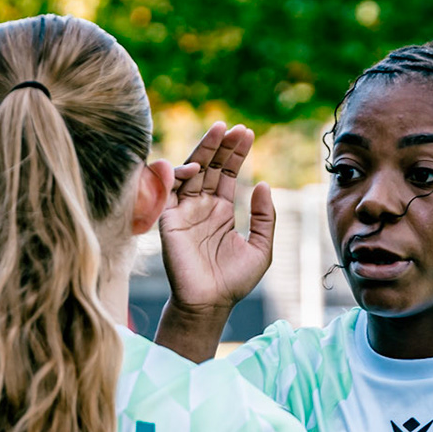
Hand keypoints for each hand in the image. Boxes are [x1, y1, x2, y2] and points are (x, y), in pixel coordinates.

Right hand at [159, 122, 274, 314]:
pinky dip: (177, 174)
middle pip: (209, 166)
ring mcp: (184, 211)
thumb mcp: (260, 247)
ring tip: (219, 132)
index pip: (226, 173)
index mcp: (221, 210)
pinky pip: (168, 191)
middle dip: (221, 145)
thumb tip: (263, 183)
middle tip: (234, 128)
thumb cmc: (234, 281)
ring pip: (190, 171)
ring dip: (203, 150)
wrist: (210, 304)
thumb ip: (264, 217)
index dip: (235, 153)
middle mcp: (201, 206)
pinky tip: (195, 166)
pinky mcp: (169, 220)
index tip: (247, 133)